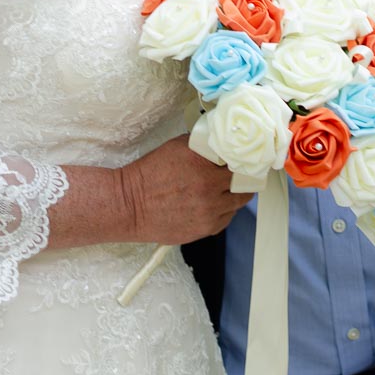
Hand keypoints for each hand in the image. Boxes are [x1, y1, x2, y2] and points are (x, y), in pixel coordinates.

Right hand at [121, 135, 253, 244]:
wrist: (130, 205)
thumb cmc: (150, 174)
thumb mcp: (177, 147)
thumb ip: (204, 146)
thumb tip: (221, 144)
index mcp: (204, 167)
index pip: (241, 163)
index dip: (243, 161)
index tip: (243, 160)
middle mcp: (210, 192)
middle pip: (244, 186)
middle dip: (242, 179)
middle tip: (236, 174)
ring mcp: (209, 214)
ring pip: (237, 204)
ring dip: (233, 196)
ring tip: (220, 189)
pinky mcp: (204, 230)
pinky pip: (225, 219)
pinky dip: (222, 211)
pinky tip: (210, 204)